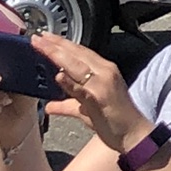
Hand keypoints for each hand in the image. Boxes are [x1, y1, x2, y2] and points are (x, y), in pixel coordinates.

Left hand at [29, 33, 146, 151]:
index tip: (44, 37)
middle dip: (55, 44)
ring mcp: (103, 84)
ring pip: (77, 65)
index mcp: (104, 71)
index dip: (61, 44)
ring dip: (57, 54)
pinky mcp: (100, 98)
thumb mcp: (86, 110)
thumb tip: (48, 106)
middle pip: (76, 54)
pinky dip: (70, 81)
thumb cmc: (114, 121)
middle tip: (37, 36)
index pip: (79, 52)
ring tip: (41, 45)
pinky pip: (82, 88)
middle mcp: (105, 72)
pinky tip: (58, 76)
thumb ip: (67, 105)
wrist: (133, 134)